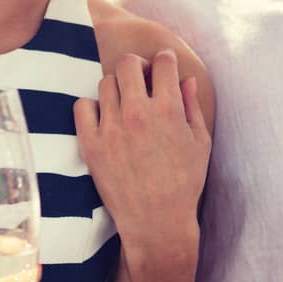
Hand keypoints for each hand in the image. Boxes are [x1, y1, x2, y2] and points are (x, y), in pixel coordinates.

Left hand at [75, 51, 210, 264]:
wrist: (156, 221)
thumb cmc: (184, 183)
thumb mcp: (200, 143)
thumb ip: (191, 106)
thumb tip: (187, 80)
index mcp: (168, 109)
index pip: (163, 62)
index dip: (165, 60)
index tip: (164, 66)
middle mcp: (138, 113)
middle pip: (128, 63)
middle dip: (138, 65)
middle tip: (142, 79)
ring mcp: (111, 128)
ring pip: (106, 83)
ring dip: (117, 87)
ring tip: (124, 103)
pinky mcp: (91, 144)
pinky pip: (82, 106)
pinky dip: (92, 107)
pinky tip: (104, 118)